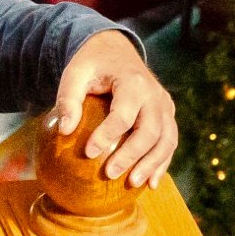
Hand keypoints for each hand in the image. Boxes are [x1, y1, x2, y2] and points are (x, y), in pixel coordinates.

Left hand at [51, 29, 177, 188]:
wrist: (116, 51)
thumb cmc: (92, 65)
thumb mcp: (75, 74)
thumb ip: (68, 99)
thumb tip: (65, 131)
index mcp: (134, 82)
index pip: (123, 114)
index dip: (107, 135)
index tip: (88, 153)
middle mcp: (155, 94)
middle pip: (150, 130)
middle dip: (132, 155)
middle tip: (110, 173)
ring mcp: (165, 105)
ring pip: (166, 140)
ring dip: (152, 164)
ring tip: (133, 183)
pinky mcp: (167, 115)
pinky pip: (170, 142)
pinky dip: (162, 164)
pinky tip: (151, 184)